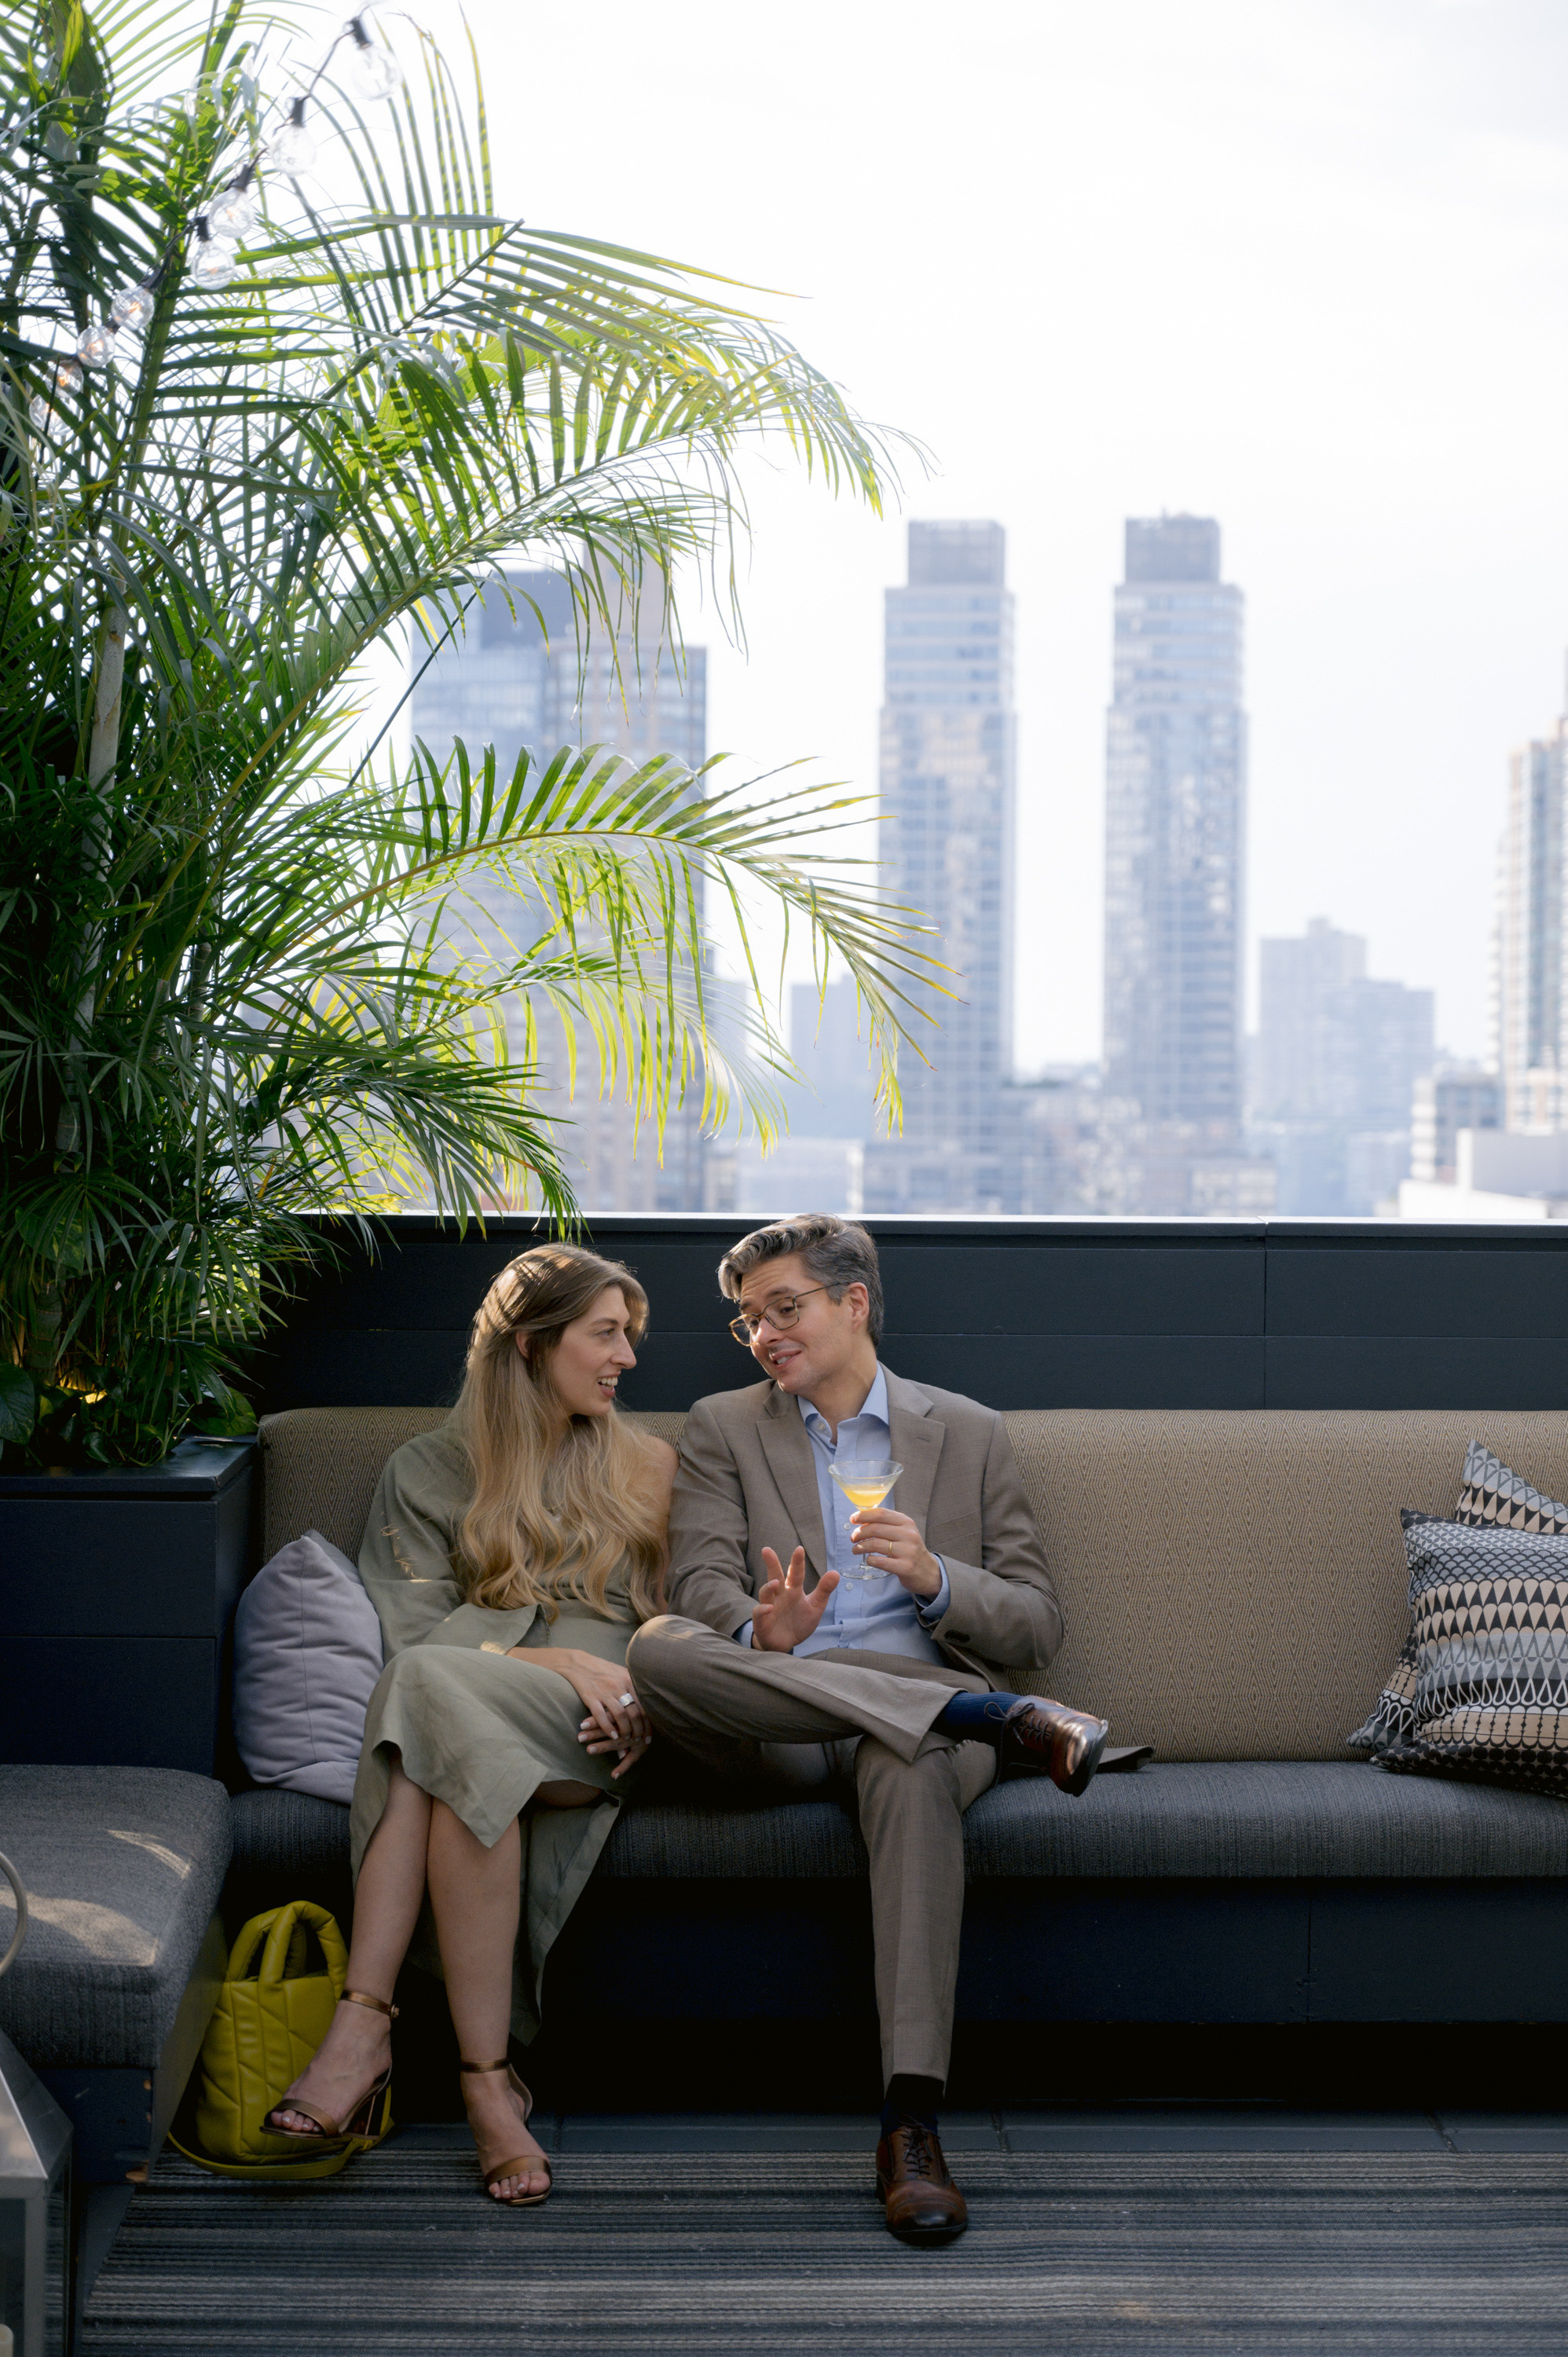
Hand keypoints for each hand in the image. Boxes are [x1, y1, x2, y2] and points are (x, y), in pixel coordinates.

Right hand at [506, 1646, 650, 1778]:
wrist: (578, 1663)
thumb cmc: (602, 1670)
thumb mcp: (621, 1673)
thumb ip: (633, 1686)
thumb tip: (648, 1703)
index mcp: (629, 1680)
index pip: (644, 1706)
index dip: (648, 1724)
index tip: (649, 1736)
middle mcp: (619, 1685)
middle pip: (634, 1713)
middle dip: (638, 1730)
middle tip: (638, 1740)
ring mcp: (604, 1691)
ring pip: (620, 1716)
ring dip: (625, 1731)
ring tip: (625, 1739)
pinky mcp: (590, 1697)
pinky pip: (601, 1716)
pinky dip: (608, 1728)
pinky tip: (612, 1736)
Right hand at [751, 1546, 839, 1650]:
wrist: (786, 1644)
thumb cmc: (799, 1621)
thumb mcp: (815, 1606)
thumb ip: (824, 1590)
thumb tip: (836, 1573)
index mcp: (793, 1590)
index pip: (796, 1574)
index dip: (797, 1562)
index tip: (799, 1549)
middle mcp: (780, 1596)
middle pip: (774, 1576)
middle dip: (771, 1563)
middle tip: (767, 1549)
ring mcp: (769, 1607)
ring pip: (765, 1593)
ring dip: (768, 1587)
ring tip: (775, 1583)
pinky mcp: (762, 1622)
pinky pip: (759, 1613)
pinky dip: (762, 1610)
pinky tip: (769, 1608)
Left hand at [849, 1508, 942, 1600]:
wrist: (928, 1572)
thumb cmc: (910, 1549)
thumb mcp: (904, 1532)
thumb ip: (887, 1524)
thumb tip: (862, 1520)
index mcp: (906, 1522)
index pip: (881, 1514)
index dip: (864, 1515)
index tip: (853, 1519)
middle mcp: (908, 1534)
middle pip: (875, 1529)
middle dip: (859, 1533)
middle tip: (853, 1538)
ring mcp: (908, 1551)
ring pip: (875, 1544)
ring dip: (860, 1547)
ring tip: (855, 1549)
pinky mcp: (905, 1567)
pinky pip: (880, 1561)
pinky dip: (870, 1559)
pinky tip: (868, 1559)